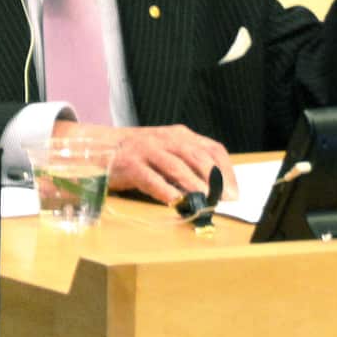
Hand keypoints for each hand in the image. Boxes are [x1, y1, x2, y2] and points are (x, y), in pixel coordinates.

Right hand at [53, 120, 237, 204]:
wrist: (102, 147)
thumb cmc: (140, 153)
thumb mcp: (168, 150)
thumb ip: (189, 162)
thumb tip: (216, 188)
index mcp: (180, 135)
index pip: (212, 149)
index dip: (226, 170)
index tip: (234, 191)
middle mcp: (166, 139)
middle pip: (198, 156)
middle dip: (214, 179)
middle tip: (223, 198)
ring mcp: (147, 150)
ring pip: (176, 166)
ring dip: (193, 185)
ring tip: (205, 200)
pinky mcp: (131, 164)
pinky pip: (151, 179)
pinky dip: (164, 191)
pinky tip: (174, 201)